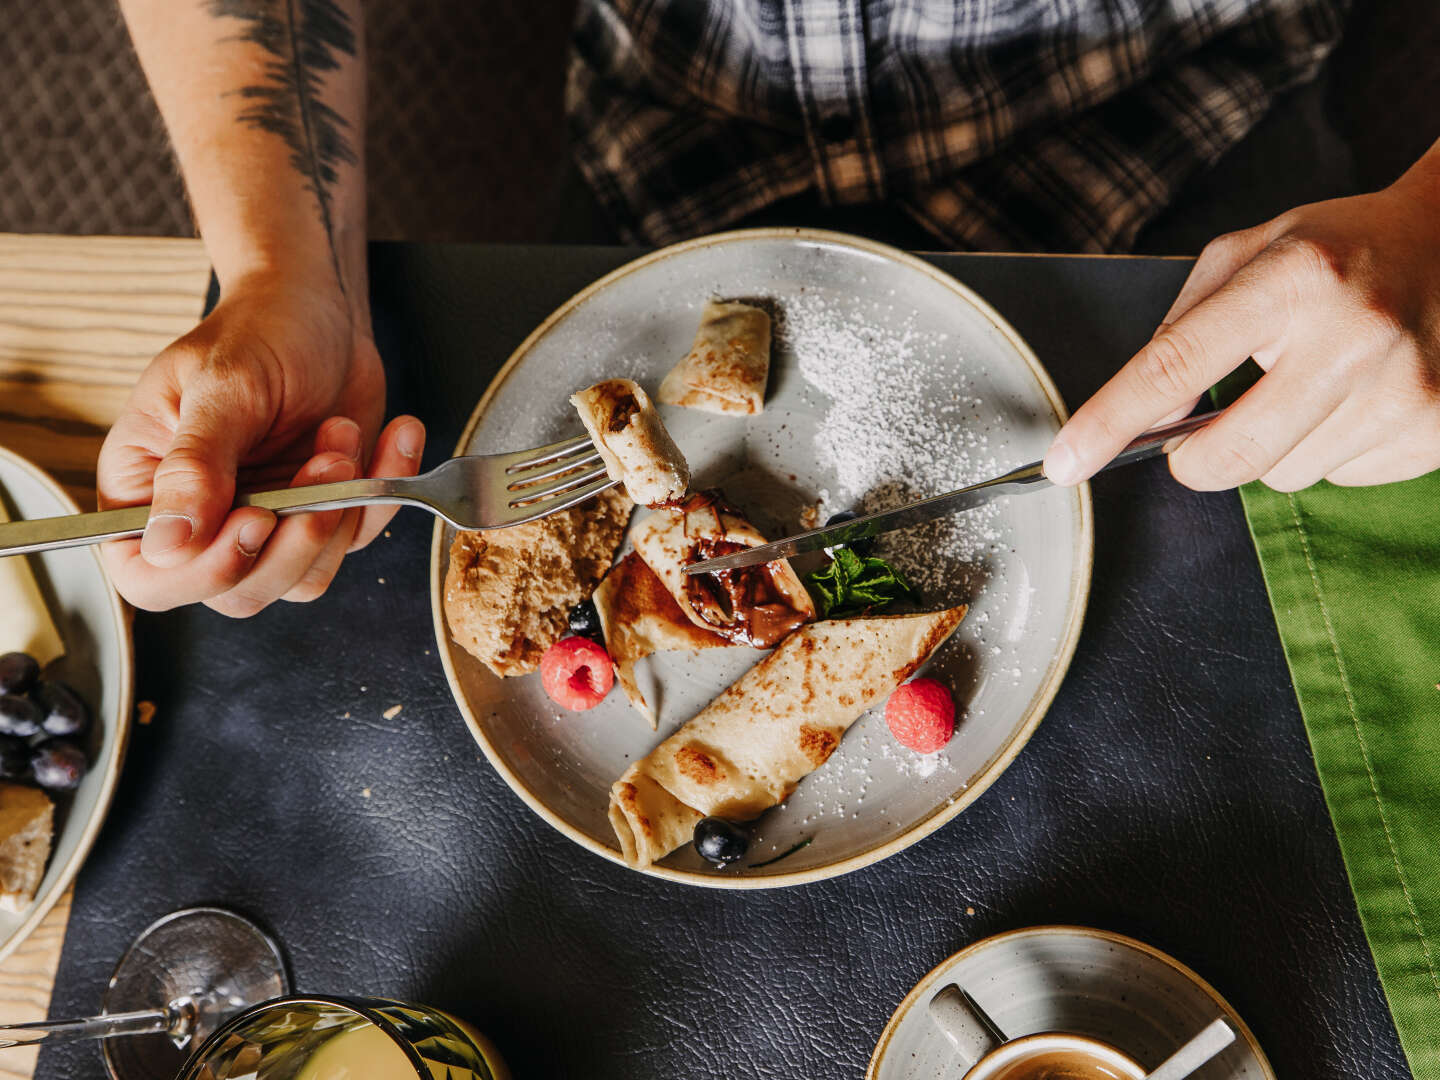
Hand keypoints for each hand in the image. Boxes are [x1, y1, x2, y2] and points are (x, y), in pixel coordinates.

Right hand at [97, 271, 424, 614]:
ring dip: (339, 512)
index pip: (151, 577)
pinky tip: (395, 438)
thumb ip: (195, 465)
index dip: (205, 571)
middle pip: (238, 592)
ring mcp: (267, 524)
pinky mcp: (322, 518)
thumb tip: (168, 544)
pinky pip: (356, 540)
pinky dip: (381, 494)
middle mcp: (202, 520)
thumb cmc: (257, 333)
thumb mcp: (222, 386)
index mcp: (146, 489)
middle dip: (295, 539)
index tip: (257, 519)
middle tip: (327, 462)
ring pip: (303, 578)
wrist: (320, 312)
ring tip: (343, 432)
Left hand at [1044, 148, 1439, 492]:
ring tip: (1312, 382)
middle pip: (1228, 454)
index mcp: (1292, 279)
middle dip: (1196, 455)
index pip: (1175, 365)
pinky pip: (1341, 479)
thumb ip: (1183, 329)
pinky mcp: (1436, 431)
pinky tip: (1356, 397)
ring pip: (1284, 475)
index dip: (1111, 421)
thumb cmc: (1340, 250)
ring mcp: (1404, 390)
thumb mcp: (1250, 254)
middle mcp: (1354, 336)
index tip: (1066, 461)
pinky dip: (1331, 450)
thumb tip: (1138, 419)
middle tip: (1204, 425)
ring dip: (1275, 445)